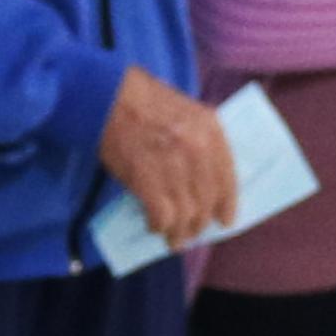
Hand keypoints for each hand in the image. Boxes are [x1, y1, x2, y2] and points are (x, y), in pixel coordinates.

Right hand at [98, 70, 241, 248]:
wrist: (108, 96)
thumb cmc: (143, 101)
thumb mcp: (185, 112)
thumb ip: (200, 141)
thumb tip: (204, 182)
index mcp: (211, 130)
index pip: (228, 177)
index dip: (227, 204)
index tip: (225, 221)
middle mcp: (198, 150)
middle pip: (207, 201)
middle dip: (199, 223)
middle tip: (191, 233)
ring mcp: (174, 166)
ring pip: (186, 214)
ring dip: (179, 232)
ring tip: (173, 240)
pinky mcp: (147, 180)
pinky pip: (162, 217)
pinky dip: (159, 226)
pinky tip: (154, 227)